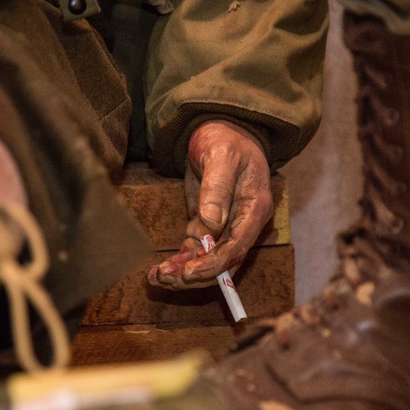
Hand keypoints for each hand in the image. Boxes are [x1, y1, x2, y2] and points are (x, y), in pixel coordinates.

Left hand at [147, 120, 272, 289]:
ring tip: (156, 277)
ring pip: (207, 259)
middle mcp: (243, 223)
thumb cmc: (224, 139)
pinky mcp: (208, 225)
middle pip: (223, 261)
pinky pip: (196, 250)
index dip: (213, 264)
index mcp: (254, 209)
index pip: (237, 247)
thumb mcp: (221, 156)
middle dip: (195, 274)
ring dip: (183, 271)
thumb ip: (217, 188)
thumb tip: (211, 223)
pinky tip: (159, 270)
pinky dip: (180, 261)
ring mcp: (225, 226)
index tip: (189, 273)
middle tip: (165, 278)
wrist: (220, 130)